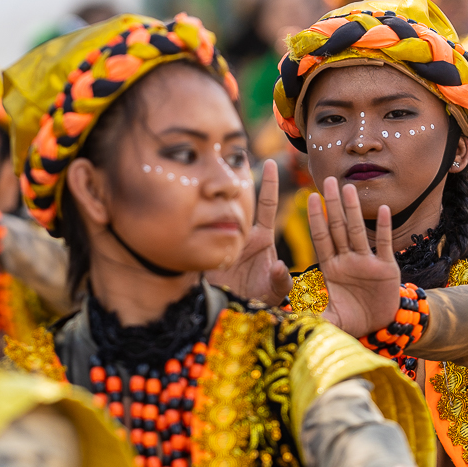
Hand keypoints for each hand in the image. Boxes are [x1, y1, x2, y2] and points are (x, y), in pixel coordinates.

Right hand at [206, 159, 291, 306]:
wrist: (231, 313)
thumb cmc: (257, 300)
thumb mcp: (272, 293)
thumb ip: (280, 282)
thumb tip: (280, 267)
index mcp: (262, 238)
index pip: (267, 204)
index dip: (269, 183)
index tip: (271, 161)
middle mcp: (241, 233)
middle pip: (238, 200)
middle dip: (235, 178)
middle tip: (233, 153)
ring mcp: (222, 238)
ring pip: (217, 211)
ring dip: (213, 195)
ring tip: (206, 175)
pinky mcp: (206, 248)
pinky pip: (201, 230)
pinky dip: (196, 217)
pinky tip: (187, 204)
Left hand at [307, 177, 400, 337]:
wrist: (379, 328)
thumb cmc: (350, 320)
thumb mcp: (327, 317)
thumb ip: (309, 313)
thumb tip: (283, 313)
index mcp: (331, 267)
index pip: (321, 237)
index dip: (315, 218)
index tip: (309, 197)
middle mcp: (347, 260)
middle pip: (338, 227)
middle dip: (333, 204)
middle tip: (328, 179)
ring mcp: (367, 262)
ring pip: (358, 231)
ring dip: (354, 210)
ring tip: (350, 188)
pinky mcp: (386, 269)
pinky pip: (385, 244)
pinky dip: (385, 228)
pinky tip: (384, 209)